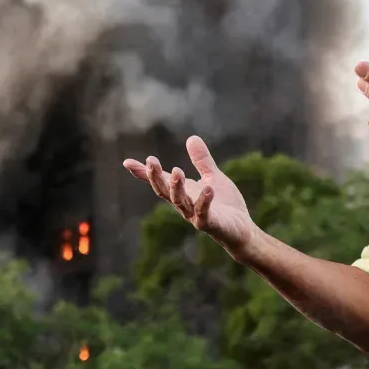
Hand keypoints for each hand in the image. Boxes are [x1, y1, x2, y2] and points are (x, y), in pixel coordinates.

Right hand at [122, 136, 256, 254]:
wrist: (241, 230)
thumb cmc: (225, 205)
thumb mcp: (212, 177)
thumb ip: (202, 161)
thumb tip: (191, 137)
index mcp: (183, 193)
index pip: (160, 181)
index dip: (143, 173)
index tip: (126, 162)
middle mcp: (184, 205)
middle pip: (164, 191)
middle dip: (156, 177)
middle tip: (150, 161)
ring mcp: (195, 215)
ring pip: (180, 202)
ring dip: (177, 187)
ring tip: (177, 171)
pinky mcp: (210, 224)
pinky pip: (204, 213)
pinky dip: (204, 201)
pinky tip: (208, 188)